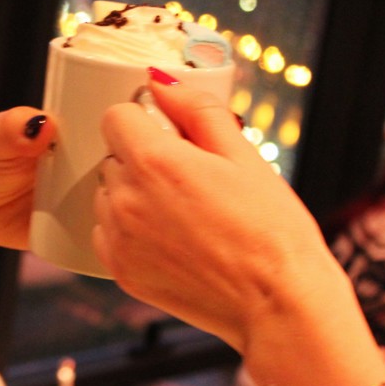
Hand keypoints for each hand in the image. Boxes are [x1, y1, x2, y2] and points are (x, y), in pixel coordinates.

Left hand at [91, 79, 343, 350]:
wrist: (277, 303)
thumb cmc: (271, 229)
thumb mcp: (243, 156)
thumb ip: (197, 110)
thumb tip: (162, 82)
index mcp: (154, 162)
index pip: (115, 116)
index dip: (142, 119)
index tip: (167, 133)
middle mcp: (125, 198)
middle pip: (113, 156)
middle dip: (142, 158)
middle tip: (189, 179)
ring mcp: (119, 237)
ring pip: (107, 195)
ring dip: (132, 195)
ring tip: (183, 213)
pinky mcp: (119, 270)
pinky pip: (107, 233)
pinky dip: (129, 230)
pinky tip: (170, 239)